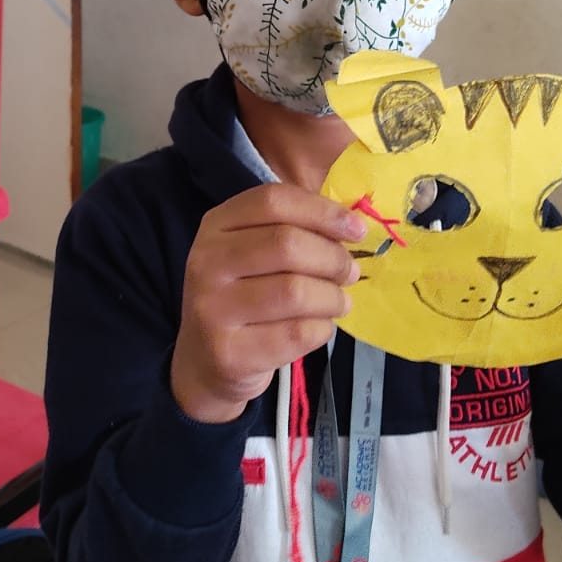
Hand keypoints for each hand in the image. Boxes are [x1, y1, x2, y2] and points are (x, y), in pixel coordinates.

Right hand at [171, 184, 365, 424]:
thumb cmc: (244, 294)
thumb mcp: (253, 252)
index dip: (322, 212)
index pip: (273, 201)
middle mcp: (206, 262)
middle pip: (286, 245)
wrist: (205, 360)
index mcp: (215, 226)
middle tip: (350, 272)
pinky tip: (318, 326)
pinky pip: (297, 333)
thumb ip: (295, 230)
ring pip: (295, 292)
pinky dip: (322, 328)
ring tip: (338, 302)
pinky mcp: (228, 353)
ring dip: (332, 297)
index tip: (357, 229)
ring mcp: (212, 310)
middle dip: (333, 258)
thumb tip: (352, 227)